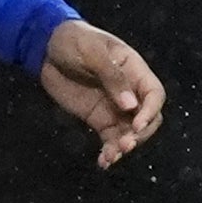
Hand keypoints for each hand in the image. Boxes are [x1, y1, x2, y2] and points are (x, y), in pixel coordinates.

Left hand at [39, 19, 166, 167]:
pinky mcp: (99, 118)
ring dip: (124, 147)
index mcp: (134, 69)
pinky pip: (110, 138)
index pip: (154, 94)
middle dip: (139, 134)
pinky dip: (109, 151)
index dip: (150, 111)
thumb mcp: (91, 52)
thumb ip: (111, 76)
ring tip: (110, 157)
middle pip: (148, 118)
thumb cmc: (73, 40)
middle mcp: (129, 91)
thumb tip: (129, 105)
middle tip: (124, 145)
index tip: (136, 125)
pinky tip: (103, 162)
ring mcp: (114, 107)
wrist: (47, 47)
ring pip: (130, 132)